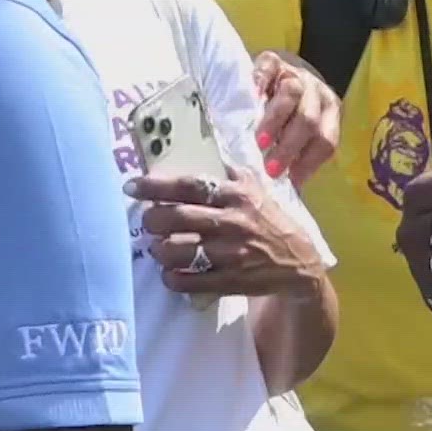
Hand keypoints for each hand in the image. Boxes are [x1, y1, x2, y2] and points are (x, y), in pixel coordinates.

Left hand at [129, 164, 325, 296]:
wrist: (299, 264)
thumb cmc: (272, 223)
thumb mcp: (259, 192)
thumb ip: (234, 174)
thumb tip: (208, 149)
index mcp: (237, 196)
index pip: (189, 186)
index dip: (156, 186)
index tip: (132, 186)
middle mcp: (233, 222)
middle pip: (175, 218)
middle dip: (152, 220)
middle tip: (150, 222)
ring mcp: (231, 254)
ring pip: (176, 251)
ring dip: (158, 250)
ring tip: (159, 248)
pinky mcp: (230, 281)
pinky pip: (186, 281)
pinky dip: (171, 277)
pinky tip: (172, 272)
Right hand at [253, 51, 339, 185]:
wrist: (278, 71)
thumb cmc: (286, 114)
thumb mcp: (297, 134)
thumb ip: (297, 154)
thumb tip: (289, 192)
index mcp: (330, 114)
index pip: (326, 141)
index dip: (309, 163)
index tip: (289, 181)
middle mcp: (318, 92)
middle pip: (309, 120)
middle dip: (290, 147)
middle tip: (270, 168)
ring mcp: (296, 72)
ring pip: (293, 94)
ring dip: (275, 121)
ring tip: (259, 141)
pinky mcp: (273, 59)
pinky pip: (269, 69)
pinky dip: (260, 84)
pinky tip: (250, 99)